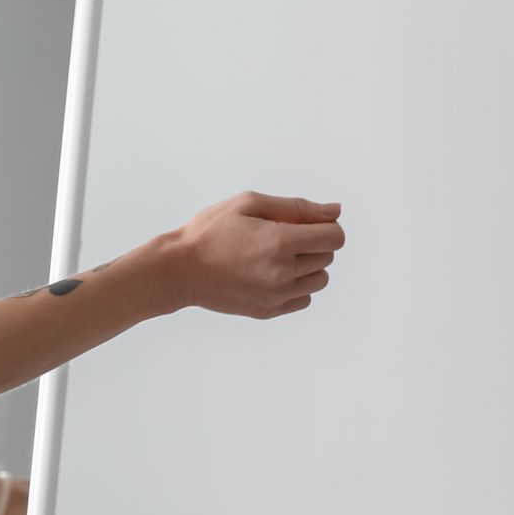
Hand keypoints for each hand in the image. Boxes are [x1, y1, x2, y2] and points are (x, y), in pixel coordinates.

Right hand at [163, 190, 343, 317]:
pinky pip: (303, 299)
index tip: (305, 224)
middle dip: (312, 243)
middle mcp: (282, 272)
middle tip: (281, 237)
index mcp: (279, 242)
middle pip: (327, 256)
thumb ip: (297, 207)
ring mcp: (276, 296)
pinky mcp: (268, 311)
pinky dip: (296, 286)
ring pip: (319, 279)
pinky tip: (272, 275)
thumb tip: (335, 211)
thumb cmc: (209, 232)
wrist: (178, 270)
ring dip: (307, 265)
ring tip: (278, 257)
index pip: (334, 237)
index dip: (325, 226)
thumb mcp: (249, 204)